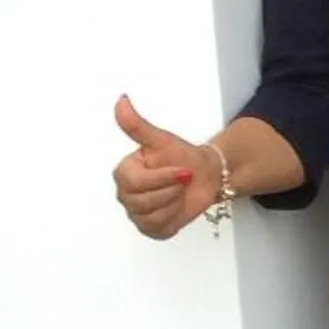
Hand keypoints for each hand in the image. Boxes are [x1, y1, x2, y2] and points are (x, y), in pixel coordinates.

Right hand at [112, 95, 221, 239]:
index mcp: (124, 172)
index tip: (183, 170)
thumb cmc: (183, 157)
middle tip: (184, 179)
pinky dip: (174, 218)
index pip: (135, 182)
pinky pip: (160, 228)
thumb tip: (122, 100)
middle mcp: (125, 194)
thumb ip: (138, 125)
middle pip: (143, 201)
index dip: (162, 177)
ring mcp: (137, 213)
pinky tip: (178, 205)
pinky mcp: (151, 228)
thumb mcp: (162, 139)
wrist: (206, 175)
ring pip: (152, 216)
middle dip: (171, 189)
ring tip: (180, 191)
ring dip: (174, 203)